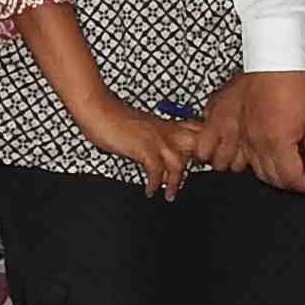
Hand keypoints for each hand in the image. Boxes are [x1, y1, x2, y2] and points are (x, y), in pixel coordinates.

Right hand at [71, 90, 205, 200]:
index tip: (204, 165)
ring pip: (179, 162)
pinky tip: (150, 190)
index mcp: (168, 125)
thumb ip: (159, 144)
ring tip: (169, 195)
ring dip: (176, 182)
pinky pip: (156, 169)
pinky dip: (155, 184)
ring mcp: (155, 139)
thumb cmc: (116, 119)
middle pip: (197, 145)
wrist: (98, 109)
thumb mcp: (145, 130)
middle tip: (194, 180)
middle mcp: (166, 131)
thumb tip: (166, 167)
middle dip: (200, 163)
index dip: (206, 148)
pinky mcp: (142, 147)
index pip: (199, 132)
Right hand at [208, 70, 304, 194]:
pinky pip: (234, 157)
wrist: (272, 61)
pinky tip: (260, 159)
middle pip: (273, 179)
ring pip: (253, 171)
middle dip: (293, 184)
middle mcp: (256, 143)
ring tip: (287, 169)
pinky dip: (245, 164)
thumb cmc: (295, 84)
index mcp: (278, 141)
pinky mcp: (233, 128)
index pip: (292, 179)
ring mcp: (241, 136)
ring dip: (272, 176)